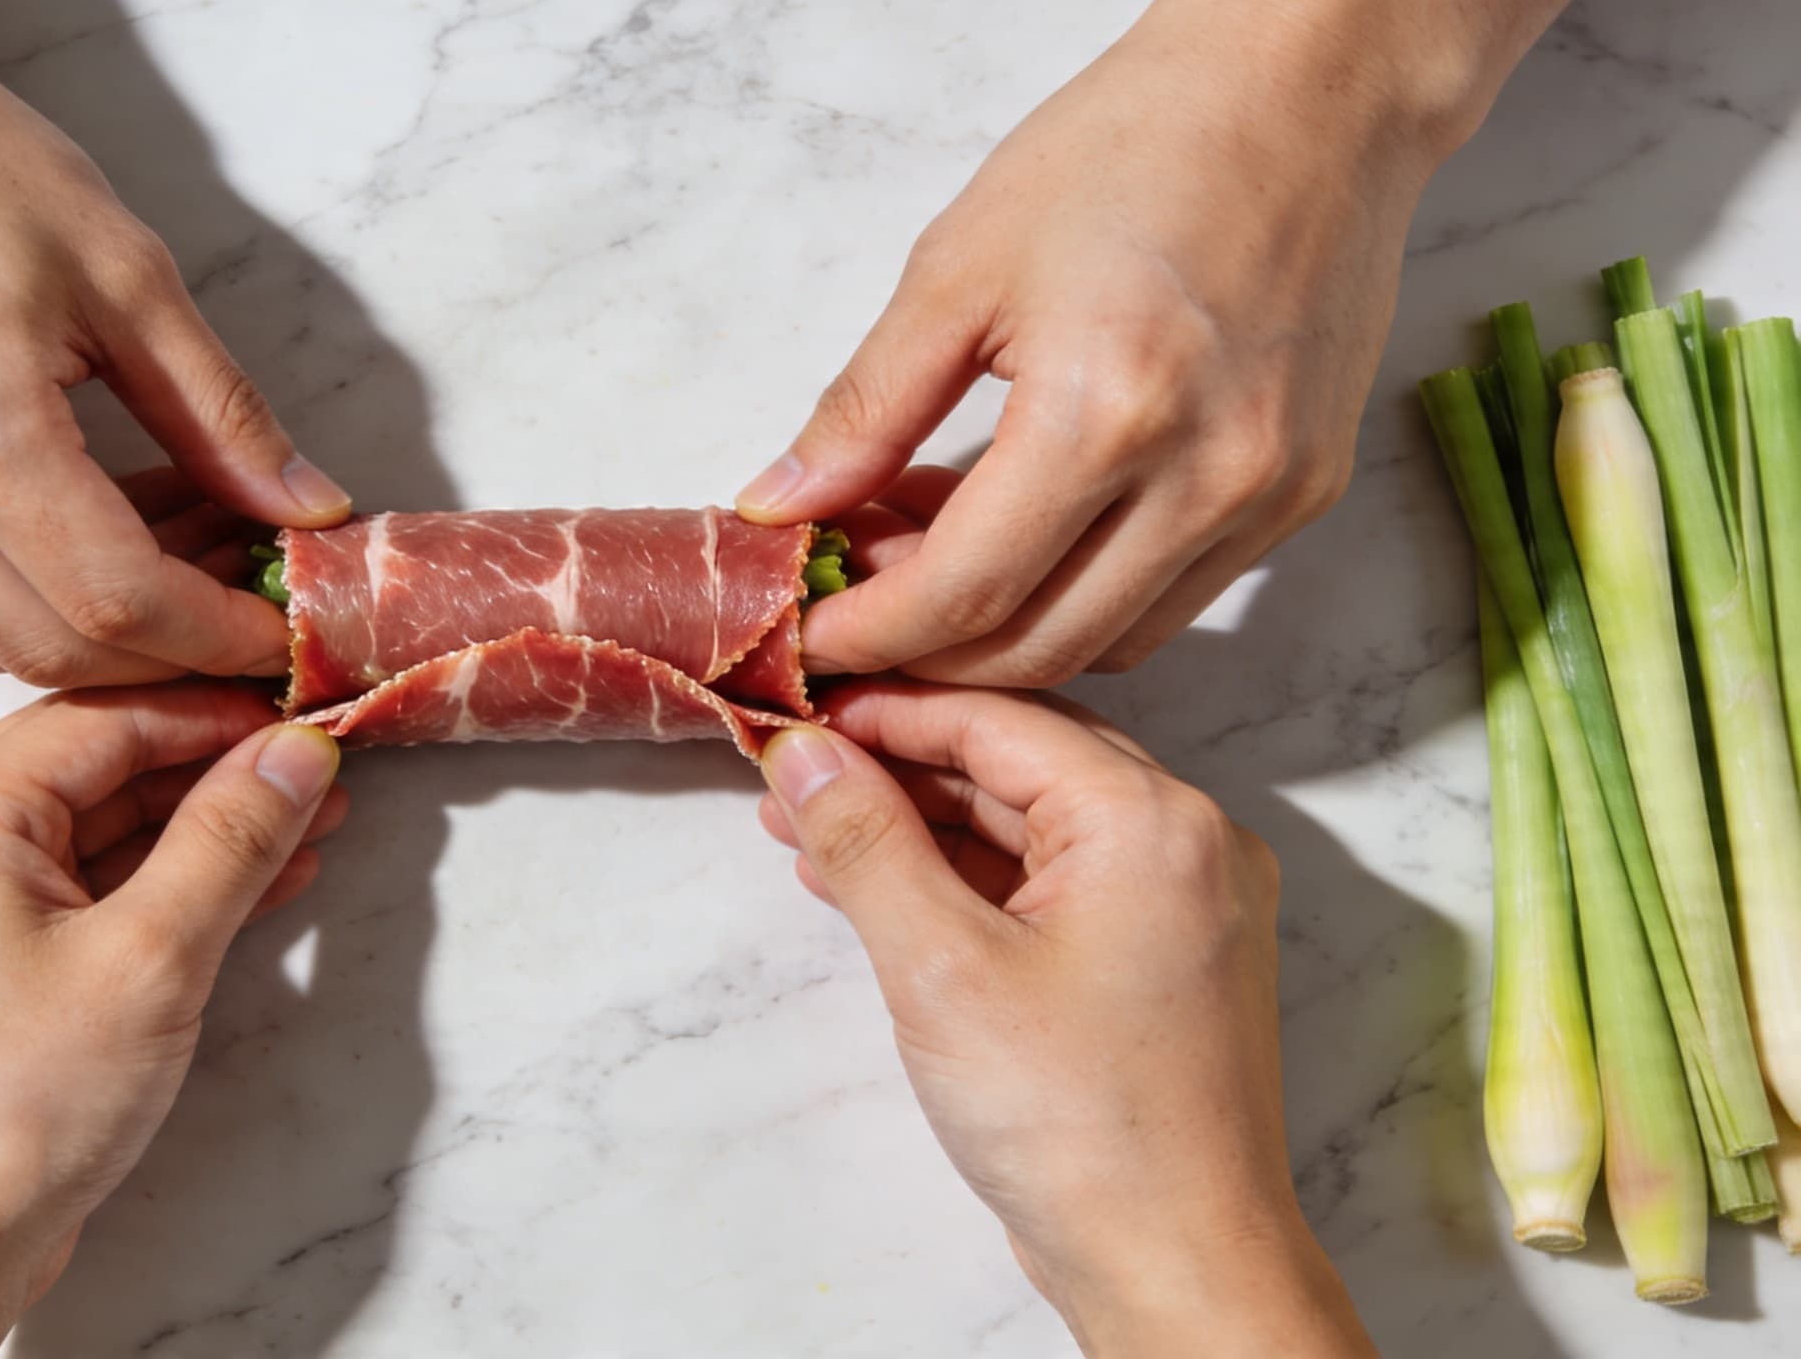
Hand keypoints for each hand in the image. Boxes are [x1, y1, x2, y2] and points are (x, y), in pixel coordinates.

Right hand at [0, 0, 349, 685]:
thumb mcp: (123, 270)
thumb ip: (219, 412)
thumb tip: (304, 508)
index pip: (117, 600)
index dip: (215, 634)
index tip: (282, 630)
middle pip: (51, 650)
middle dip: (166, 653)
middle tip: (242, 594)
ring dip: (93, 633)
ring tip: (173, 552)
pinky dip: (17, 598)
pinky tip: (81, 531)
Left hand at [0, 686, 346, 1357]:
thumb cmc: (10, 1110)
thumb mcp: (149, 958)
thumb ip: (229, 839)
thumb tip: (297, 750)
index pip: (105, 718)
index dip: (219, 714)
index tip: (311, 717)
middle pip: (95, 769)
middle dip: (216, 775)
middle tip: (322, 776)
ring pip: (90, 836)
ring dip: (198, 835)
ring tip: (309, 831)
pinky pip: (73, 896)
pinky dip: (156, 891)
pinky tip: (251, 891)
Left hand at [737, 0, 1425, 685]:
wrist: (1304, 92)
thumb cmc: (1128, 150)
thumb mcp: (959, 269)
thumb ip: (866, 408)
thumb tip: (780, 504)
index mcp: (1107, 415)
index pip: (964, 596)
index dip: (872, 635)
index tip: (810, 633)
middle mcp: (1205, 477)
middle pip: (1037, 648)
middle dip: (929, 651)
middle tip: (861, 594)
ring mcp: (1269, 495)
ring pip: (1111, 643)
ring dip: (1009, 632)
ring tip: (937, 550)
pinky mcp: (1307, 493)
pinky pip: (1178, 599)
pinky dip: (1089, 597)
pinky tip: (1031, 530)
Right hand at [756, 684, 1371, 1356]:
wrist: (1176, 1264)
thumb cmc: (1079, 1124)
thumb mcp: (940, 966)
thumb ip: (864, 842)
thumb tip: (801, 751)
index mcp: (1153, 821)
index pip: (998, 719)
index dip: (883, 714)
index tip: (793, 718)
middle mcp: (1188, 843)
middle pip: (1018, 763)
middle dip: (894, 769)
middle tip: (789, 779)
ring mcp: (1182, 905)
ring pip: (1030, 825)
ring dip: (921, 827)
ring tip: (808, 835)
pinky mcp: (1161, 961)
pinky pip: (1053, 885)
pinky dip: (968, 882)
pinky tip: (876, 893)